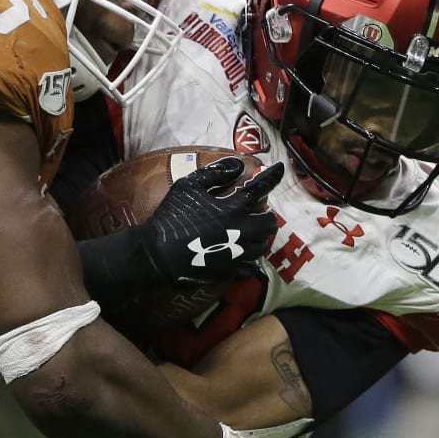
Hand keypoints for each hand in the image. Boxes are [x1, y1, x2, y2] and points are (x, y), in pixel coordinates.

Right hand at [142, 158, 282, 283]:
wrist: (158, 254)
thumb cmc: (172, 216)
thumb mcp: (189, 186)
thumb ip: (216, 173)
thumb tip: (237, 165)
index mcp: (234, 208)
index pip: (261, 189)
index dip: (272, 177)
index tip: (280, 169)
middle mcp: (243, 231)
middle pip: (269, 223)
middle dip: (267, 215)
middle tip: (257, 211)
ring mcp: (239, 255)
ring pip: (262, 246)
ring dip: (260, 236)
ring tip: (250, 232)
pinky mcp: (231, 272)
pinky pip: (251, 268)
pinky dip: (250, 261)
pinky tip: (244, 257)